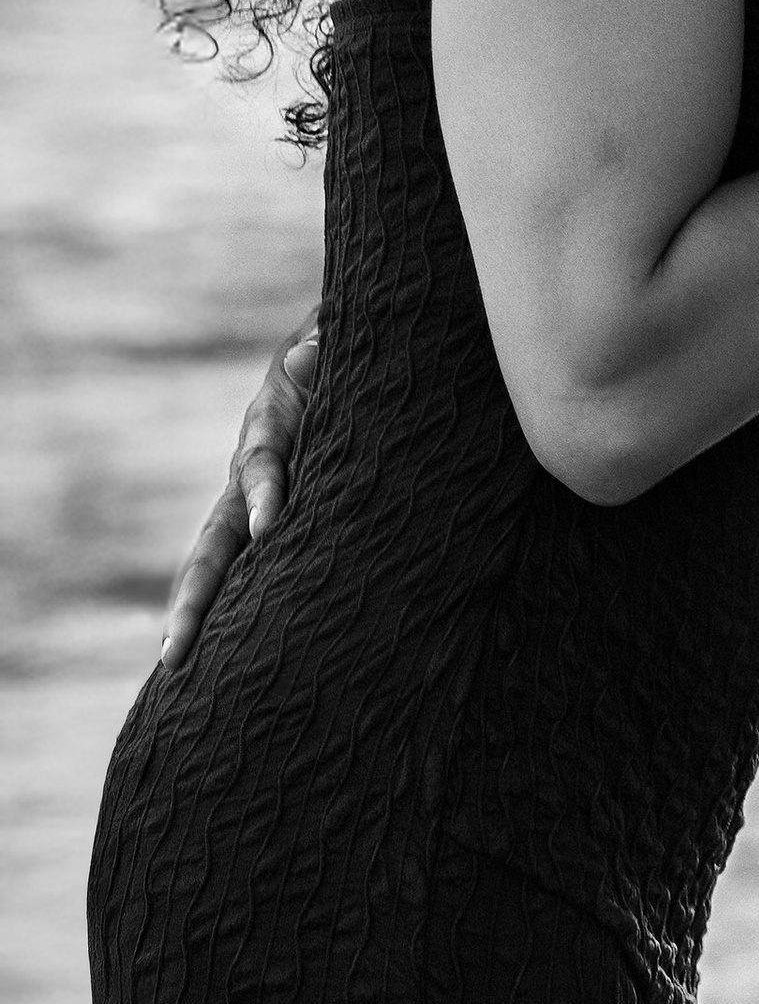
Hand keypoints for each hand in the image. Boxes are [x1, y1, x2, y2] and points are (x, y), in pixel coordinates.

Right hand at [160, 316, 320, 669]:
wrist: (330, 355)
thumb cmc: (338, 350)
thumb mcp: (332, 339)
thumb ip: (323, 342)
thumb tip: (311, 350)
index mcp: (269, 427)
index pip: (262, 465)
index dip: (264, 493)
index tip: (267, 527)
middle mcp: (249, 473)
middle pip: (215, 535)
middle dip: (196, 590)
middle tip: (177, 643)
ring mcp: (252, 502)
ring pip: (216, 560)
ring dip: (196, 608)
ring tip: (173, 664)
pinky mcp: (270, 520)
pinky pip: (246, 568)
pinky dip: (230, 607)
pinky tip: (215, 657)